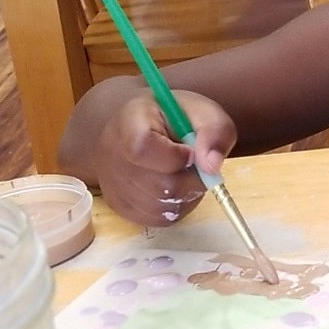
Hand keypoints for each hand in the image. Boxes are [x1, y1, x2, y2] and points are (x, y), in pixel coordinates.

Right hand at [92, 90, 237, 226]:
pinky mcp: (121, 208)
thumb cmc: (175, 116)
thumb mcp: (202, 110)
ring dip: (186, 193)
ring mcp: (114, 187)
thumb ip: (215, 131)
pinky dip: (176, 205)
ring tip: (183, 170)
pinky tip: (175, 183)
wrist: (143, 126)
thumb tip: (212, 166)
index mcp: (129, 124)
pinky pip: (158, 218)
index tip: (190, 149)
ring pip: (162, 207)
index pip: (143, 149)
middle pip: (161, 186)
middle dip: (191, 177)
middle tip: (194, 161)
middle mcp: (113, 159)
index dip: (176, 156)